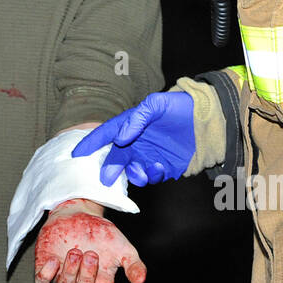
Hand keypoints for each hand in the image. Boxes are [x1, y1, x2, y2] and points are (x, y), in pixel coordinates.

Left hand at [33, 199, 145, 282]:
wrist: (78, 212)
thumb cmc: (101, 233)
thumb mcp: (122, 247)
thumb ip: (133, 264)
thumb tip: (140, 280)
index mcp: (101, 282)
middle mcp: (82, 282)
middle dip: (87, 275)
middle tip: (92, 254)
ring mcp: (63, 276)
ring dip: (71, 270)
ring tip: (76, 250)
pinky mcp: (45, 267)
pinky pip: (42, 281)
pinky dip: (47, 274)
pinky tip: (54, 260)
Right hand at [71, 91, 195, 186]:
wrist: (205, 121)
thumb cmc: (179, 107)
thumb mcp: (157, 103)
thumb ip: (138, 118)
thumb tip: (121, 137)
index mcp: (130, 125)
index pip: (106, 133)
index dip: (91, 143)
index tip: (76, 154)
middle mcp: (136, 142)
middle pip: (116, 157)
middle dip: (109, 168)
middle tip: (105, 178)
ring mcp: (148, 155)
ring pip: (132, 170)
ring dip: (132, 174)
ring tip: (140, 171)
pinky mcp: (163, 167)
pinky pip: (152, 176)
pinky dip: (152, 174)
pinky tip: (159, 166)